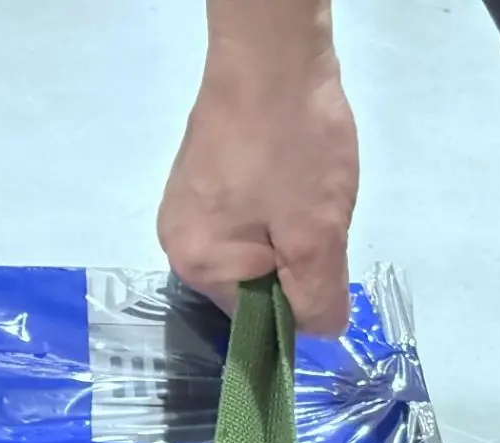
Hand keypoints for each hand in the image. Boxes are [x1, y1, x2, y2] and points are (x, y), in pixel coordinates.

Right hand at [158, 27, 357, 332]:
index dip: (298, 295)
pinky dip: (273, 203)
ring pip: (253, 245)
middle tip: (312, 212)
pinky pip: (244, 214)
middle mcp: (178, 243)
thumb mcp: (317, 236)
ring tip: (300, 188)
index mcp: (196, 266)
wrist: (270, 53)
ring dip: (287, 229)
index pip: (257, 318)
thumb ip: (319, 298)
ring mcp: (185, 206)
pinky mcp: (199, 176)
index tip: (321, 255)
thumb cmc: (291, 147)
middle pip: (252, 282)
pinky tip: (287, 172)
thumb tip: (320, 333)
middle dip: (291, 257)